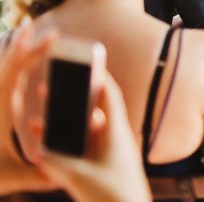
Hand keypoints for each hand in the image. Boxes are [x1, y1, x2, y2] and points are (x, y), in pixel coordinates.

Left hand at [0, 25, 55, 194]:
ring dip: (14, 53)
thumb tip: (65, 172)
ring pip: (0, 71)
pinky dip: (8, 68)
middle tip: (43, 29)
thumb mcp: (11, 177)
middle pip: (8, 65)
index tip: (51, 36)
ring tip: (25, 36)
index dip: (33, 51)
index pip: (16, 71)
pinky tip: (15, 66)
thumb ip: (40, 175)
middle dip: (25, 45)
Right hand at [34, 71, 150, 201]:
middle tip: (50, 86)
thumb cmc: (115, 196)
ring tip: (41, 112)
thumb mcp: (81, 179)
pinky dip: (67, 142)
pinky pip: (83, 146)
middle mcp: (115, 137)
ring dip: (66, 120)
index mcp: (116, 132)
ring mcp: (110, 150)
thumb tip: (40, 150)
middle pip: (92, 108)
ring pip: (85, 128)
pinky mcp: (105, 164)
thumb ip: (59, 164)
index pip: (108, 95)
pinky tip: (47, 144)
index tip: (83, 62)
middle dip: (71, 96)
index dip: (97, 76)